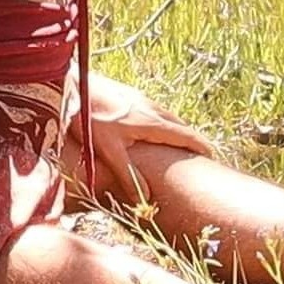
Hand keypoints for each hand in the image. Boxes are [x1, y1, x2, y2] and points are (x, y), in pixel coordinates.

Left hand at [82, 72, 213, 204]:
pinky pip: (154, 111)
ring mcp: (140, 98)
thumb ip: (128, 175)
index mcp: (152, 122)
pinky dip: (162, 123)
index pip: (187, 136)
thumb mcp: (108, 151)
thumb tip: (145, 199)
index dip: (202, 147)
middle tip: (198, 156)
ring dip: (176, 131)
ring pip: (167, 117)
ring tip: (178, 146)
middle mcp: (151, 108)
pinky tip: (150, 131)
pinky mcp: (128, 94)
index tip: (213, 157)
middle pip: (180, 126)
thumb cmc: (88, 117)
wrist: (70, 84)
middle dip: (191, 141)